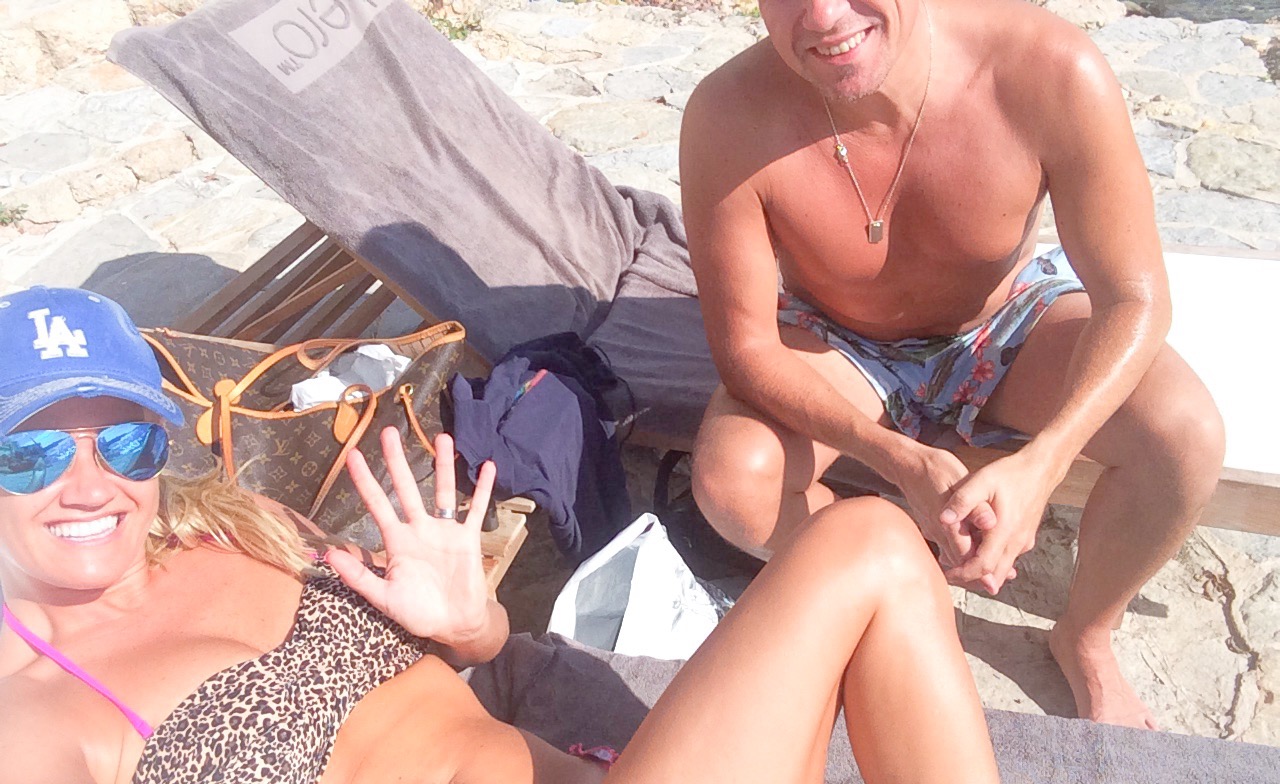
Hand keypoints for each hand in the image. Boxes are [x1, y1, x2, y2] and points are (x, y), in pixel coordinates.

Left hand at [327, 427, 496, 646]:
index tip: (353, 456)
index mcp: (397, 542)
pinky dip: (481, 489)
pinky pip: (475, 509)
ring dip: (443, 466)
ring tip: (443, 438)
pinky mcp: (468, 538)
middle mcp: (419, 529)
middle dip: (397, 461)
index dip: (365, 482)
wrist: (455, 625)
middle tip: (389, 432)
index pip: (378, 505)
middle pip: (406, 488)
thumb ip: (359, 576)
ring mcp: (445, 531)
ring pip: (442, 491)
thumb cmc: (418, 612)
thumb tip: (329, 554)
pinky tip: (486, 466)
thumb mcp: (384, 598)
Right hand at [889, 443, 996, 568]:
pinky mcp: (930, 527)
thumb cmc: (935, 469)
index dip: (981, 570)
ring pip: (952, 556)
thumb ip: (975, 505)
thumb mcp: (959, 481)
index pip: (966, 556)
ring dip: (969, 564)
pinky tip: (971, 549)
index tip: (996, 579)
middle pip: (959, 562)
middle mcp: (939, 532)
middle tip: (997, 581)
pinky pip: (947, 546)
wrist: (908, 465)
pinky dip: (960, 552)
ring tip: (990, 570)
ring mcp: (932, 531)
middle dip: (978, 573)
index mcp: (948, 523)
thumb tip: (991, 522)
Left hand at [940, 452, 1055, 594]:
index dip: (963, 575)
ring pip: (1002, 568)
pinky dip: (993, 561)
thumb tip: (942, 520)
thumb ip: (962, 501)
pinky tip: (977, 550)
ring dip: (982, 571)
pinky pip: (1008, 558)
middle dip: (971, 579)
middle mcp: (1017, 541)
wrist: (1041, 469)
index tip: (947, 574)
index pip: (983, 567)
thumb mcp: (981, 481)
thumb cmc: (1010, 474)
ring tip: (958, 563)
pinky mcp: (1025, 537)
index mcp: (1004, 530)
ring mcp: (1023, 541)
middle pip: (993, 575)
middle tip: (949, 574)